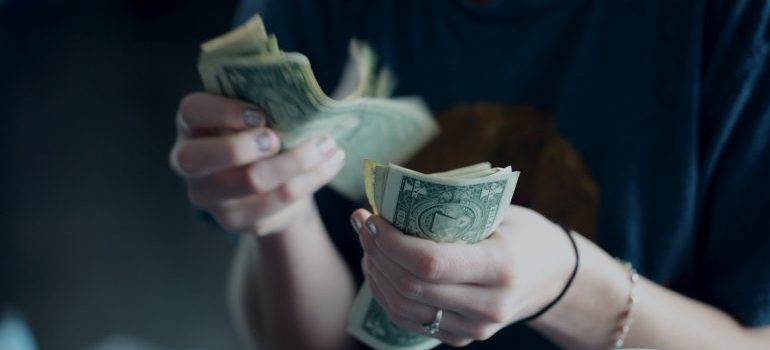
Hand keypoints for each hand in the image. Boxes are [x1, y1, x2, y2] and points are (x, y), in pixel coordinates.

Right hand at [170, 92, 345, 234]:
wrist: (266, 183)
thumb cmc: (258, 133)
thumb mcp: (253, 113)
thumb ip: (263, 101)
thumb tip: (301, 94)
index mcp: (192, 126)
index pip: (192, 112)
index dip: (222, 111)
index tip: (259, 114)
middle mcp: (190, 163)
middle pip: (202, 158)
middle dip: (243, 146)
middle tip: (277, 139)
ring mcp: (211, 197)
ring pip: (250, 182)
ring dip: (296, 161)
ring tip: (327, 145)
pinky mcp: (239, 220)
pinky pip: (279, 202)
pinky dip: (312, 179)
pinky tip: (331, 163)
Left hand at [351, 205, 575, 346]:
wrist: (553, 277)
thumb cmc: (522, 233)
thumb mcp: (499, 212)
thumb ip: (453, 209)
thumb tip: (392, 196)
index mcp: (501, 266)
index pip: (430, 262)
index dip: (391, 242)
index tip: (373, 217)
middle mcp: (489, 305)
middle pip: (411, 286)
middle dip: (377, 253)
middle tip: (363, 224)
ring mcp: (475, 328)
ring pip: (403, 308)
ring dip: (376, 273)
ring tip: (368, 243)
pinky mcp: (462, 338)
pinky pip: (409, 320)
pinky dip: (386, 293)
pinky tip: (380, 267)